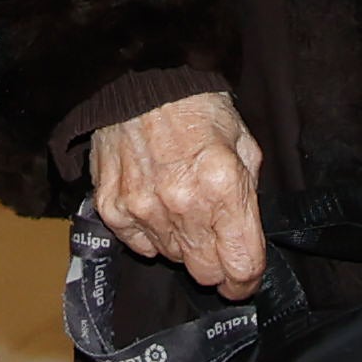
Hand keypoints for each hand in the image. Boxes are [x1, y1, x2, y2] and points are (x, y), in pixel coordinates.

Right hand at [90, 89, 267, 298]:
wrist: (142, 81)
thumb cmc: (198, 109)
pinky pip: (137, 245)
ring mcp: (143, 209)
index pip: (241, 265)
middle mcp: (182, 204)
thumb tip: (244, 239)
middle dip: (217, 266)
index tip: (245, 279)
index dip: (247, 280)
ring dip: (183, 244)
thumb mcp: (244, 145)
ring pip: (172, 259)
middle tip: (216, 243)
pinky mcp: (113, 208)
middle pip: (205, 273)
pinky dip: (150, 233)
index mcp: (223, 186)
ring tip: (183, 207)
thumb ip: (248, 197)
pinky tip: (156, 204)